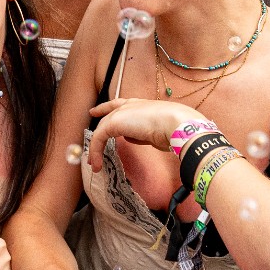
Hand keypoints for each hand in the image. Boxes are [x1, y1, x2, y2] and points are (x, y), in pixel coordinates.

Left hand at [86, 97, 203, 165]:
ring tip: (94, 163)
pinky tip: (97, 165)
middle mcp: (131, 105)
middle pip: (108, 112)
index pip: (122, 104)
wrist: (177, 123)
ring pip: (102, 128)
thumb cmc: (178, 128)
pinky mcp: (115, 123)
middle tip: (91, 127)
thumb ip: (146, 134)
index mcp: (143, 105)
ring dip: (96, 147)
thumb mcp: (159, 131)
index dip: (109, 107)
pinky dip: (96, 152)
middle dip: (99, 123)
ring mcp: (122, 112)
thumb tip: (134, 138)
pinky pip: (99, 138)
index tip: (98, 111)